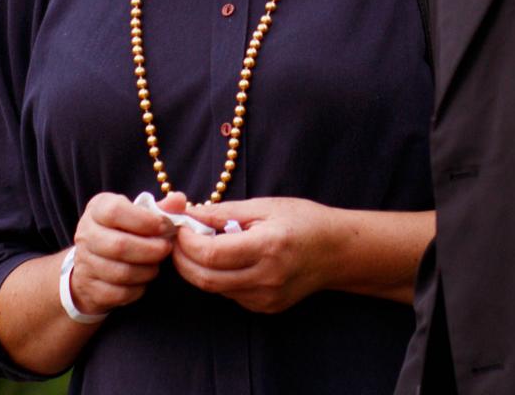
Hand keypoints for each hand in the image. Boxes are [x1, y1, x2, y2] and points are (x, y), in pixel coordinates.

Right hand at [67, 191, 184, 316]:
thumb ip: (159, 209)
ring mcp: (85, 263)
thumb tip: (179, 200)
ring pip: (121, 272)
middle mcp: (86, 234)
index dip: (144, 220)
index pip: (115, 211)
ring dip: (147, 270)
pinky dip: (138, 288)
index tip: (165, 226)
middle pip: (119, 245)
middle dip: (151, 249)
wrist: (94, 263)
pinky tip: (144, 279)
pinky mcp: (90, 288)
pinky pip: (120, 293)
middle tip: (167, 248)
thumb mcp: (137, 214)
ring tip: (157, 264)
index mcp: (97, 209)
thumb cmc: (123, 231)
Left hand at [171, 197, 335, 313]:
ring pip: (214, 289)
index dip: (186, 242)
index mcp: (267, 247)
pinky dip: (217, 277)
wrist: (337, 252)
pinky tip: (224, 259)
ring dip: (197, 269)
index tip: (180, 227)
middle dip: (182, 259)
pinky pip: (229, 294)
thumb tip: (189, 214)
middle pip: (205, 279)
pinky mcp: (265, 307)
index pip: (210, 254)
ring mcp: (265, 298)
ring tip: (199, 245)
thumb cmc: (304, 221)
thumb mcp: (265, 207)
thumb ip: (224, 212)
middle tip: (177, 240)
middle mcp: (265, 278)